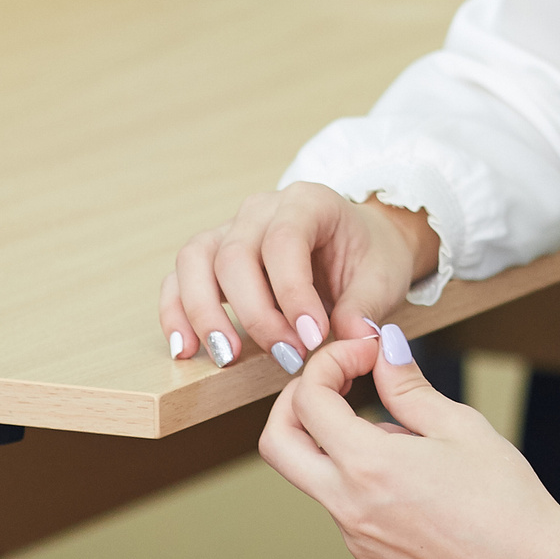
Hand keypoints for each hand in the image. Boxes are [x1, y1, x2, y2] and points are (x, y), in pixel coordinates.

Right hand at [160, 184, 441, 371]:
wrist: (360, 245)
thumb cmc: (370, 256)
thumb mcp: (383, 277)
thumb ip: (366, 306)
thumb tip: (354, 337)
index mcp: (308, 202)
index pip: (285, 240)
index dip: (293, 292)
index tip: (311, 338)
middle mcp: (262, 210)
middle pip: (236, 254)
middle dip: (257, 314)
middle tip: (287, 356)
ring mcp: (231, 231)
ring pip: (196, 261)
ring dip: (206, 313)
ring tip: (229, 356)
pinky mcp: (211, 259)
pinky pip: (179, 279)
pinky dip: (176, 313)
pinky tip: (186, 349)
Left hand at [261, 322, 559, 558]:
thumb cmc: (506, 501)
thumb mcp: (461, 426)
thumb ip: (409, 386)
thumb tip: (384, 349)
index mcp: (370, 466)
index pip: (308, 399)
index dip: (330, 362)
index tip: (365, 355)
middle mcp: (348, 507)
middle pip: (277, 442)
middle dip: (295, 399)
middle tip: (338, 382)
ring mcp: (354, 538)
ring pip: (314, 476)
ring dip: (338, 441)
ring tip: (404, 437)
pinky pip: (345, 507)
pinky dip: (363, 479)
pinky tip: (413, 478)